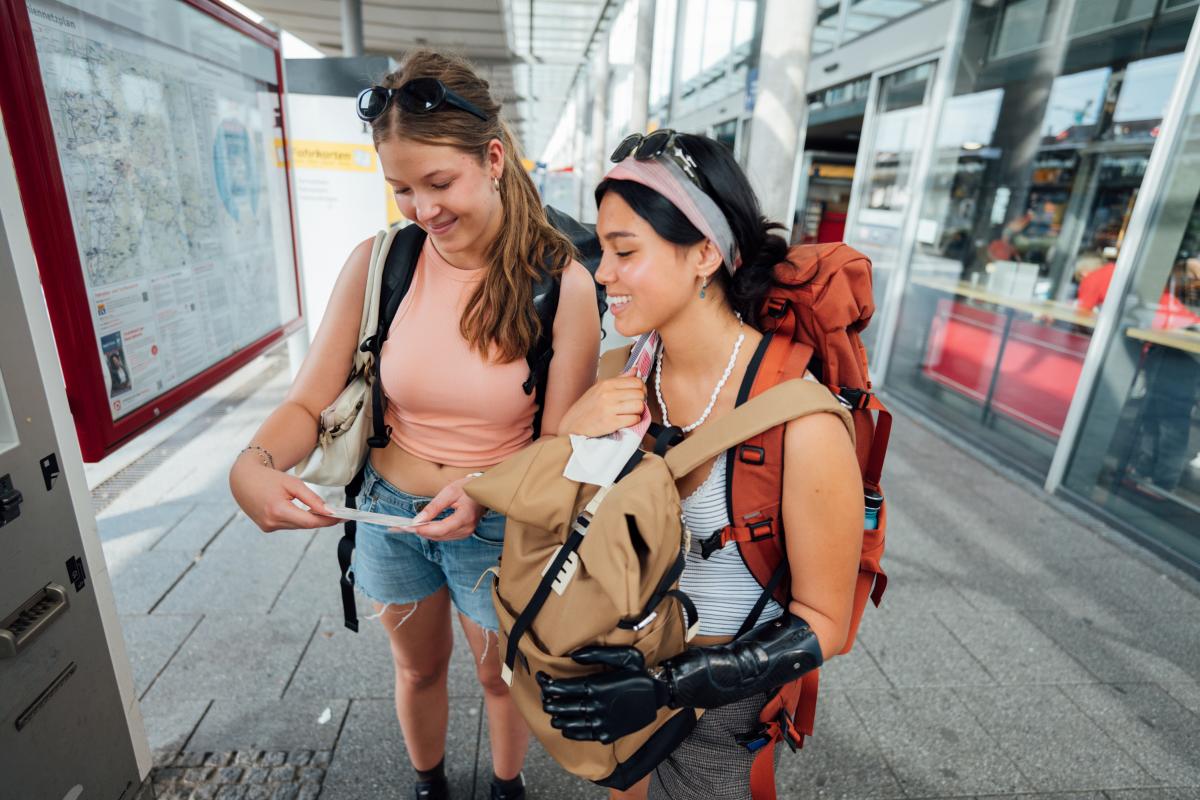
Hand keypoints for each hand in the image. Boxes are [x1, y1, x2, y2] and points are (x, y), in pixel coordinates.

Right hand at [229, 455, 338, 531]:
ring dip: (309, 519)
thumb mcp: (293, 484)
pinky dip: (297, 518)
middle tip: (339, 514)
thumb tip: (329, 511)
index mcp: (278, 511)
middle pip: (305, 525)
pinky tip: (300, 510)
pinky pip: (289, 524)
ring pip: (297, 526)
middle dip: (322, 520)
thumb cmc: (269, 478)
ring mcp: (268, 527)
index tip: (342, 518)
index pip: (310, 522)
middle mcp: (272, 522)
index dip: (328, 521)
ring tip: (322, 511)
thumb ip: (312, 498)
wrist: (243, 479)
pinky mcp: (266, 527)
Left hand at [396, 474, 483, 540]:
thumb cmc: (467, 488)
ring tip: (409, 527)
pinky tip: (423, 527)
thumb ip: (434, 507)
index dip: (424, 529)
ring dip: (425, 533)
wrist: (483, 490)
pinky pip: (445, 536)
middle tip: (402, 527)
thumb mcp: (449, 492)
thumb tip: (418, 520)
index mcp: (465, 516)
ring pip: (441, 537)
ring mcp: (467, 532)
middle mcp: (467, 528)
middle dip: (421, 531)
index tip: (409, 527)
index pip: (441, 529)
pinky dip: (433, 532)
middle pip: (439, 535)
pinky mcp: (464, 533)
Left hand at [537, 646, 670, 742]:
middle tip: (546, 695)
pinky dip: (569, 730)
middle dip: (548, 700)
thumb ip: (597, 653)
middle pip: (560, 707)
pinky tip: (566, 726)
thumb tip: (573, 656)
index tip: (541, 679)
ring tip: (553, 710)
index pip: (561, 689)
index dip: (546, 685)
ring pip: (566, 723)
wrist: (659, 696)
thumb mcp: (624, 655)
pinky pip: (580, 735)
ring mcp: (600, 723)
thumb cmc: (639, 673)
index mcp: (596, 687)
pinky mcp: (606, 734)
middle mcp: (595, 706)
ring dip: (556, 716)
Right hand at [556, 374, 646, 437]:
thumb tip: (635, 370)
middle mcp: (608, 394)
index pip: (636, 381)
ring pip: (639, 406)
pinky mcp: (611, 423)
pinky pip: (634, 420)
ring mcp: (609, 409)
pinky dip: (633, 422)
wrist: (572, 425)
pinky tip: (625, 421)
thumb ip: (619, 379)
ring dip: (638, 412)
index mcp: (607, 384)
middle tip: (633, 406)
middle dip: (640, 401)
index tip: (637, 395)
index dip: (641, 389)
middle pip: (640, 394)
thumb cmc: (586, 407)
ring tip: (630, 413)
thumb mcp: (599, 388)